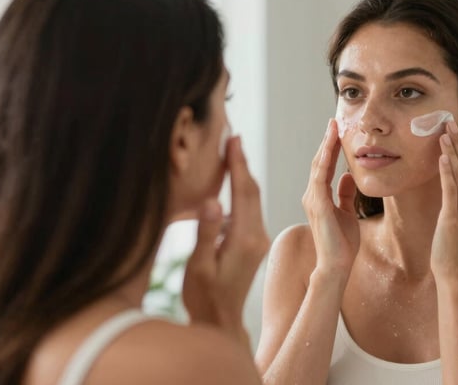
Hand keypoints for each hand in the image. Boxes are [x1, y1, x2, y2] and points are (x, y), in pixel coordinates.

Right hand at [182, 137, 268, 345]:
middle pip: (252, 191)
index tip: (232, 139)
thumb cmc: (204, 297)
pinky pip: (249, 209)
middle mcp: (257, 236)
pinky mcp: (254, 243)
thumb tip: (212, 201)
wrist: (221, 321)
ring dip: (243, 175)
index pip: (243, 192)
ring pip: (252, 199)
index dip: (237, 164)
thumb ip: (207, 234)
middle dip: (242, 162)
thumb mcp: (200, 266)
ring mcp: (257, 239)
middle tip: (233, 137)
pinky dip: (241, 191)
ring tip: (232, 151)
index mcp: (244, 238)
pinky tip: (232, 182)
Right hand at [302, 118, 359, 277]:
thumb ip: (346, 194)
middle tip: (335, 120)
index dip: (330, 147)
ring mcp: (313, 200)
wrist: (337, 265)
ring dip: (326, 146)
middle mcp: (312, 195)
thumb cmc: (342, 243)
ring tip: (333, 127)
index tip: (337, 129)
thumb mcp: (348, 212)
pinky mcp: (317, 206)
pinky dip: (324, 162)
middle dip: (327, 141)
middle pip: (318, 161)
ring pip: (318, 166)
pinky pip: (320, 178)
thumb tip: (349, 175)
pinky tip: (330, 149)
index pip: (324, 166)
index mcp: (319, 196)